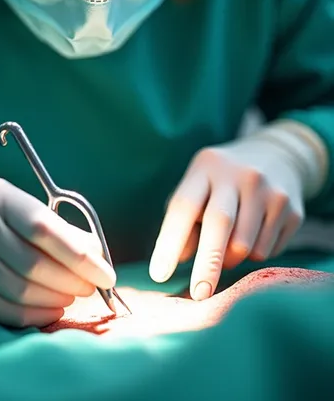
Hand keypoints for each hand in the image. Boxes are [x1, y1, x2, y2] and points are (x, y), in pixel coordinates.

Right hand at [0, 177, 114, 327]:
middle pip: (35, 264)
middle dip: (74, 279)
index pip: (43, 228)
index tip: (105, 271)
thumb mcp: (13, 205)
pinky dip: (38, 314)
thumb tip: (95, 252)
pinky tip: (53, 308)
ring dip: (58, 298)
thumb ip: (54, 224)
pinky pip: (7, 311)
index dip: (79, 254)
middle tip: (93, 285)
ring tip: (74, 294)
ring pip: (24, 291)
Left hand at [149, 139, 304, 299]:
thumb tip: (179, 259)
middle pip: (219, 224)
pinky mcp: (291, 209)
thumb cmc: (222, 182)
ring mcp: (269, 190)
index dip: (169, 243)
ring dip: (230, 260)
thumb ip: (184, 221)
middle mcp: (239, 175)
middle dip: (207, 264)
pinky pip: (267, 251)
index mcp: (206, 167)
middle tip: (198, 294)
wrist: (276, 156)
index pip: (184, 207)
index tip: (159, 275)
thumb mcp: (198, 188)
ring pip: (245, 246)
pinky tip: (254, 233)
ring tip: (227, 246)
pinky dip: (253, 255)